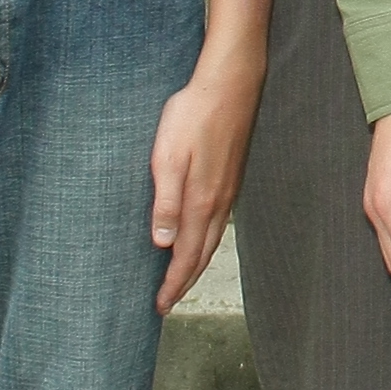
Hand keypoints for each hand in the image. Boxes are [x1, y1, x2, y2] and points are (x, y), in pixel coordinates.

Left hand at [150, 59, 263, 313]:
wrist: (230, 83)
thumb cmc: (193, 115)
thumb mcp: (168, 156)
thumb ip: (166, 201)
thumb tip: (163, 243)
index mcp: (201, 201)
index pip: (187, 256)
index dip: (173, 284)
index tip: (159, 306)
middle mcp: (219, 202)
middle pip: (203, 254)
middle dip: (185, 281)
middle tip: (167, 303)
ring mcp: (228, 190)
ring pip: (212, 240)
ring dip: (196, 263)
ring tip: (180, 278)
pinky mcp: (231, 177)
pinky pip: (218, 222)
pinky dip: (205, 241)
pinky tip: (197, 238)